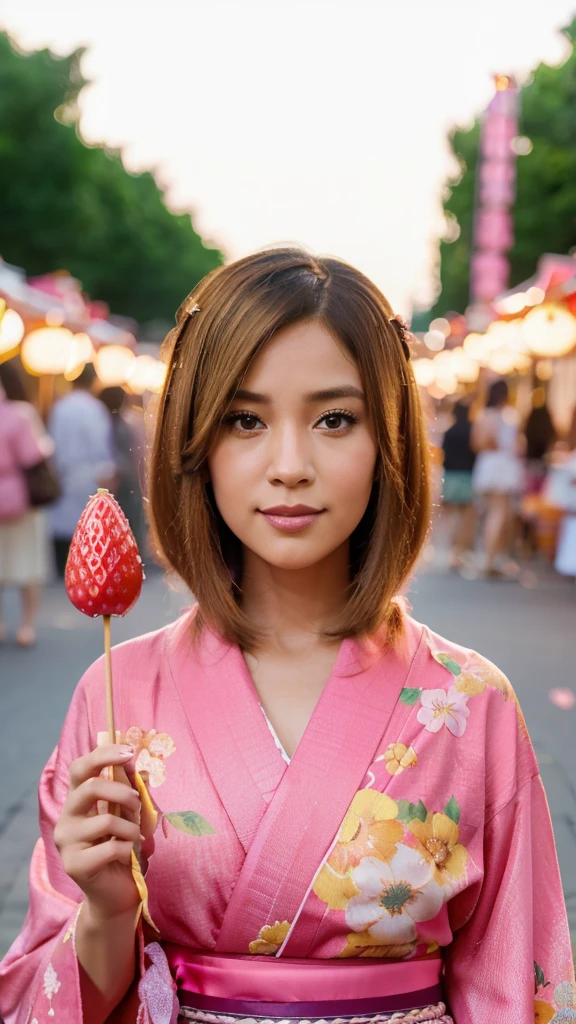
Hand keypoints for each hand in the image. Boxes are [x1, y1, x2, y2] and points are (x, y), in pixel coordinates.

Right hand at [54, 744, 141, 921]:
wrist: (117, 894)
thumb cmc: (124, 849)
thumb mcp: (130, 816)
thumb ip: (132, 793)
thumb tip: (140, 767)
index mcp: (77, 802)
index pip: (79, 768)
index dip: (103, 755)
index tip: (129, 753)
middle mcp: (66, 818)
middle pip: (89, 787)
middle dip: (123, 792)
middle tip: (138, 806)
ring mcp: (67, 842)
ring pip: (106, 820)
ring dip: (131, 828)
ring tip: (134, 838)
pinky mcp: (74, 865)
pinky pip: (111, 847)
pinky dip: (128, 849)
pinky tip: (127, 856)